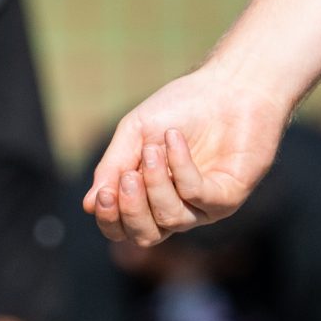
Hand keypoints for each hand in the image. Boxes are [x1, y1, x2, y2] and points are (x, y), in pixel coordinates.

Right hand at [82, 66, 293, 245]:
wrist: (230, 85)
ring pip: (170, 218)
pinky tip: (175, 139)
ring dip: (156, 184)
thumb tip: (89, 205)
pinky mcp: (228, 197)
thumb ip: (113, 168)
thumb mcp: (135, 133)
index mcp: (149, 199)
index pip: (123, 229)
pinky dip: (181, 167)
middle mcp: (177, 209)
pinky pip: (197, 195)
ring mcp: (204, 207)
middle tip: (128, 177)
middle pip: (145, 235)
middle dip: (131, 210)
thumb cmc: (181, 107)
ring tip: (153, 149)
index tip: (103, 194)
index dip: (110, 219)